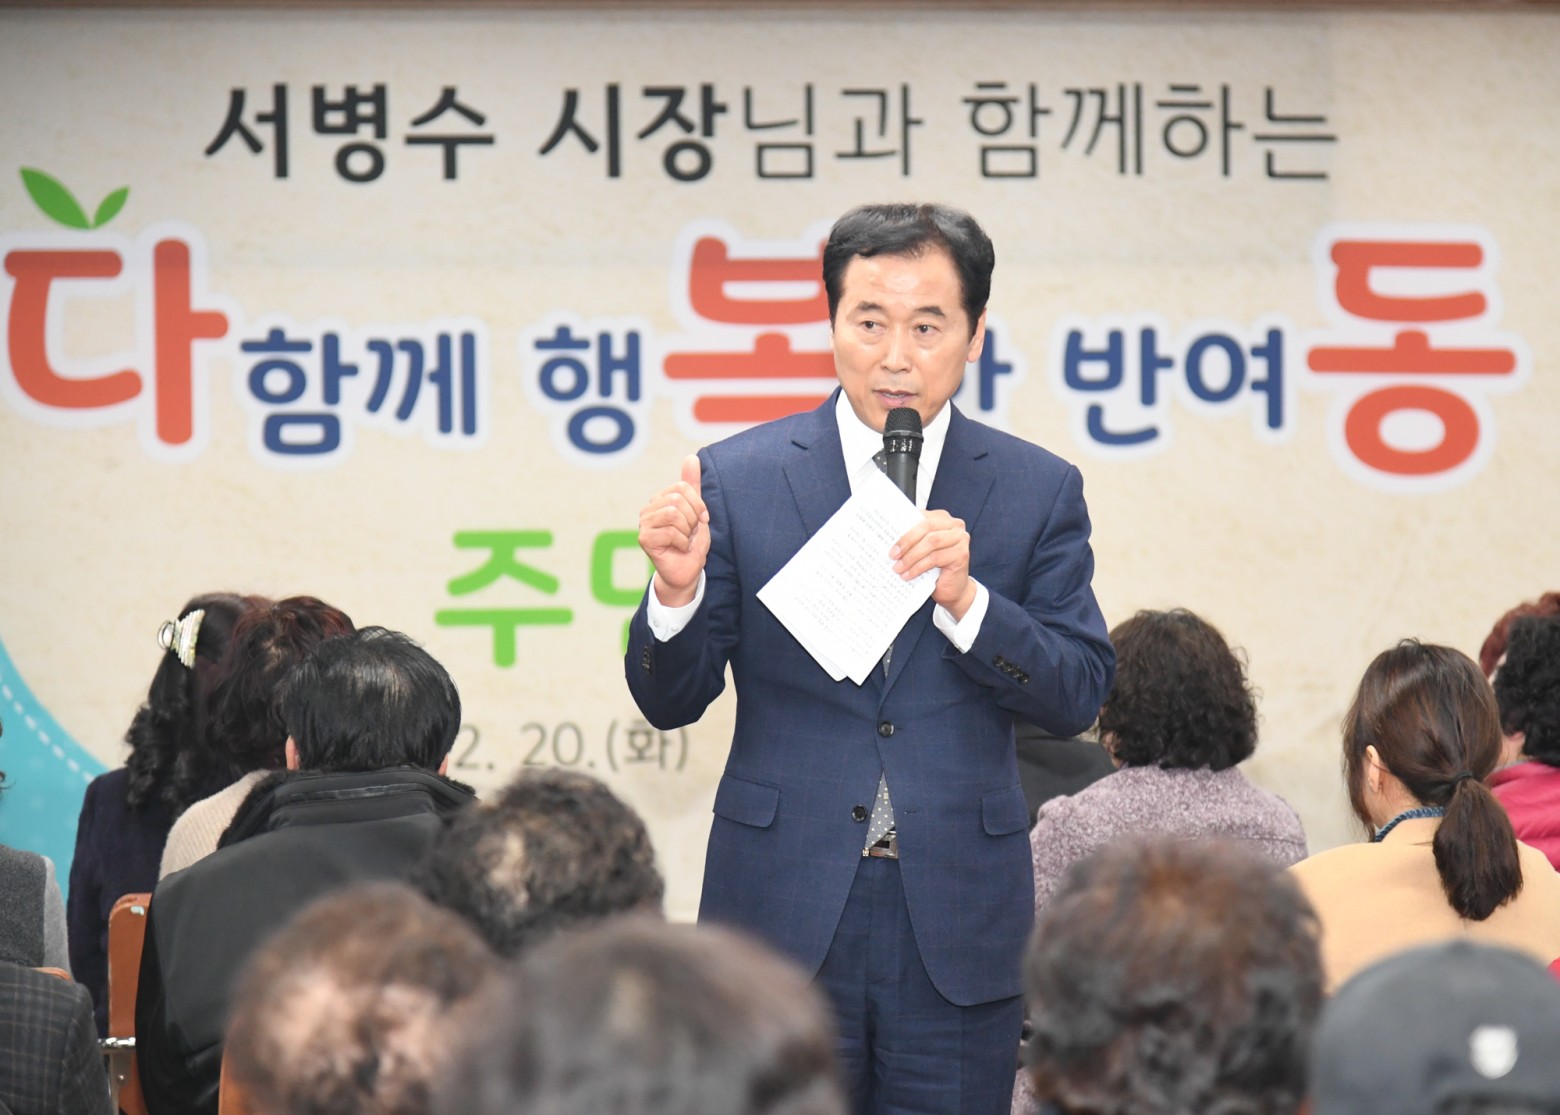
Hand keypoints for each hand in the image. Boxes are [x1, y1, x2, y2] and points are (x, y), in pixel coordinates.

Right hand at [638, 454, 708, 606]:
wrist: (686, 571)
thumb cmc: (691, 542)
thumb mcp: (696, 510)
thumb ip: (692, 484)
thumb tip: (691, 456)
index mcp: (660, 499)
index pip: (682, 487)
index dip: (697, 503)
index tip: (702, 519)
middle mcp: (649, 509)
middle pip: (678, 499)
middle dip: (692, 519)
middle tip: (691, 533)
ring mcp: (644, 523)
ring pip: (674, 514)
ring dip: (687, 531)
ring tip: (685, 540)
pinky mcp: (644, 538)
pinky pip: (670, 532)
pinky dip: (682, 542)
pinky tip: (679, 548)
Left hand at [891, 509, 976, 618]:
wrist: (953, 589)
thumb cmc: (935, 568)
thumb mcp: (920, 550)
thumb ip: (911, 540)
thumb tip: (888, 537)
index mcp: (941, 518)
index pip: (920, 516)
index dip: (903, 525)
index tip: (887, 535)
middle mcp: (954, 525)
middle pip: (926, 526)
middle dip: (906, 540)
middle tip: (892, 554)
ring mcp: (960, 538)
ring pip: (931, 542)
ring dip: (911, 556)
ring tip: (898, 568)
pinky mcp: (962, 554)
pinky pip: (935, 558)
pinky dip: (918, 567)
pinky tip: (908, 575)